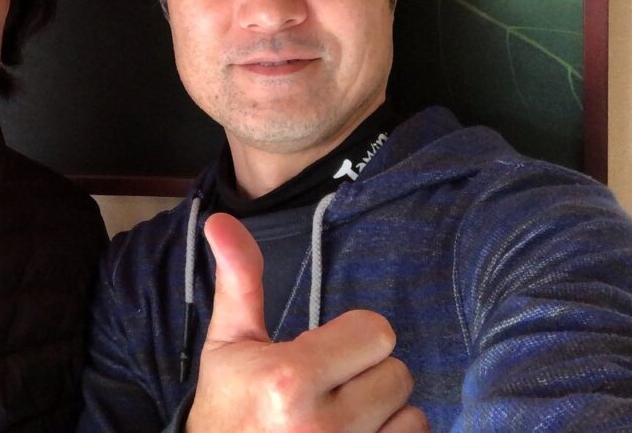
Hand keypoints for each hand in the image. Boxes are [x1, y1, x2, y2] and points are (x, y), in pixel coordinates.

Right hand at [186, 214, 428, 432]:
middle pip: (397, 373)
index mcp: (290, 378)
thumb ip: (239, 279)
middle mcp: (324, 425)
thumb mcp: (228, 340)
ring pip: (411, 414)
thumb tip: (220, 220)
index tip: (323, 350)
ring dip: (384, 412)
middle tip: (330, 385)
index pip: (376, 333)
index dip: (352, 336)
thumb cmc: (228, 404)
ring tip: (343, 416)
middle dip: (366, 374)